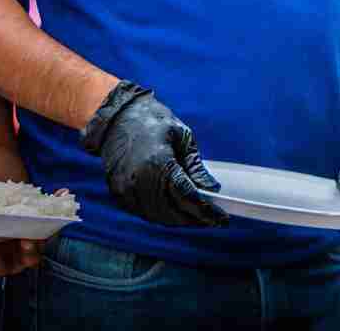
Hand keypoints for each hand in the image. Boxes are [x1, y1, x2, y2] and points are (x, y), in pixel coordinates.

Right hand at [79, 80, 227, 226]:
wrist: (117, 119)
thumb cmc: (154, 122)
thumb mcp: (183, 138)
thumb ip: (195, 167)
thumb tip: (212, 189)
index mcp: (158, 163)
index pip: (186, 195)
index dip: (206, 210)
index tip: (221, 218)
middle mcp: (139, 180)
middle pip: (172, 211)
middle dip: (195, 219)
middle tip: (214, 220)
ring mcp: (125, 189)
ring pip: (157, 216)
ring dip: (179, 221)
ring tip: (198, 219)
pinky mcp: (118, 193)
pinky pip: (144, 212)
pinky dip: (162, 216)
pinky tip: (177, 213)